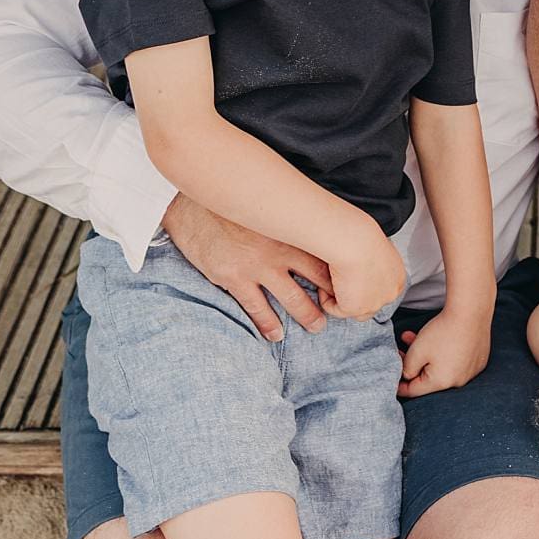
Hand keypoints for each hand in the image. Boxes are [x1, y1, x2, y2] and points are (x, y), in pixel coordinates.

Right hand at [161, 199, 332, 338]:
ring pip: (292, 298)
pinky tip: (276, 334)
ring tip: (317, 326)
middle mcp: (278, 250)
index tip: (350, 283)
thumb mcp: (262, 206)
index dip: (340, 272)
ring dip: (308, 315)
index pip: (325, 254)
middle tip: (340, 311)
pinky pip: (256, 308)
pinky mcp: (233, 278)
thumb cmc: (228, 203)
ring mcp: (256, 266)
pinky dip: (268, 325)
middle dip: (331, 298)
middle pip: (316, 280)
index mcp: (288, 229)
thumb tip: (308, 227)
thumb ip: (285, 220)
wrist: (188, 203)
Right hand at [327, 218, 409, 320]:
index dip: (365, 287)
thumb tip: (363, 266)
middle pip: (371, 304)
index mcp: (398, 277)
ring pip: (355, 311)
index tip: (351, 276)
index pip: (383, 291)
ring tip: (331, 282)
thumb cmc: (361, 235)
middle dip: (354, 296)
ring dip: (342, 299)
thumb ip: (373, 261)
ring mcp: (374, 303)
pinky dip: (327, 299)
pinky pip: (336, 310)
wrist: (354, 240)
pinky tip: (325, 283)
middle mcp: (390, 293)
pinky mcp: (355, 308)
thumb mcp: (374, 247)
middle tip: (339, 281)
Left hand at [399, 301, 491, 396]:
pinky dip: (444, 355)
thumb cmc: (443, 332)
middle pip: (428, 379)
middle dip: (413, 366)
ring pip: (441, 369)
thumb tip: (407, 376)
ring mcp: (470, 372)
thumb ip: (407, 368)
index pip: (415, 391)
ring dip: (426, 357)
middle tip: (400, 352)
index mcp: (441, 382)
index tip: (391, 383)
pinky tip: (438, 340)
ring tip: (412, 338)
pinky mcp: (477, 361)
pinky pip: (456, 363)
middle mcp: (458, 382)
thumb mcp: (416, 351)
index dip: (400, 386)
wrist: (471, 312)